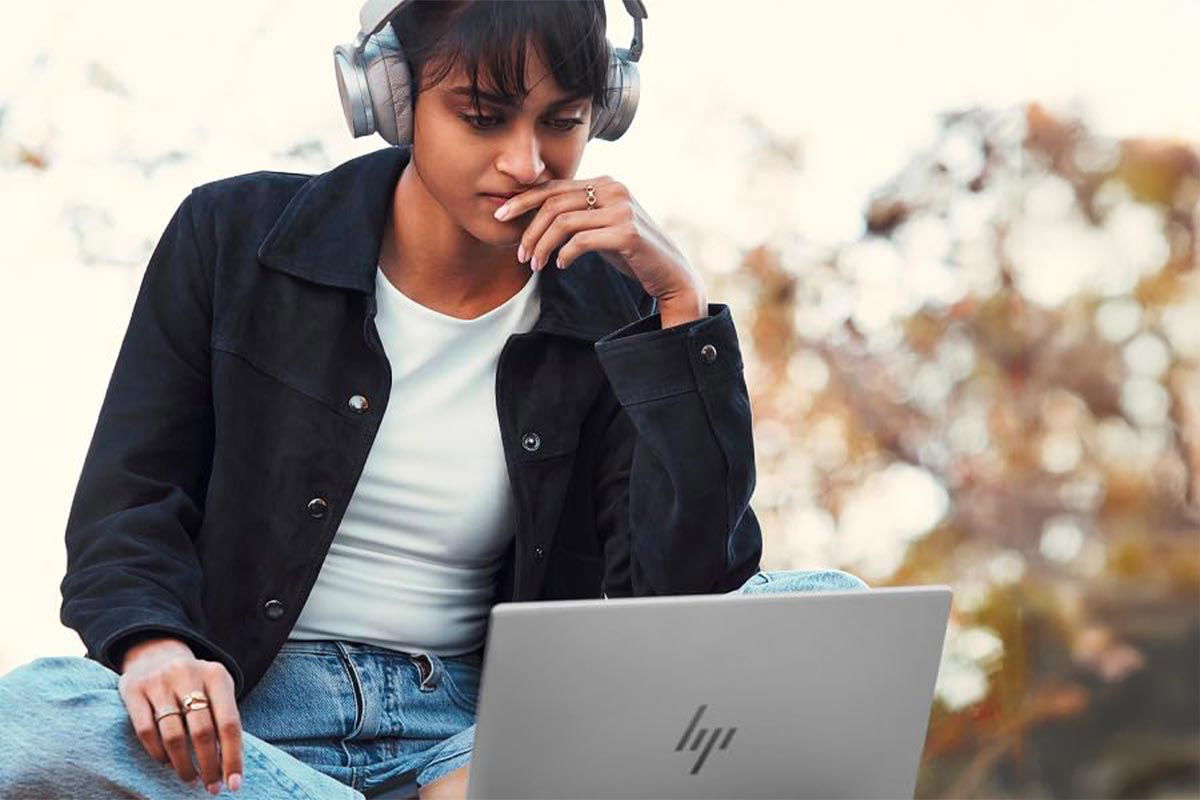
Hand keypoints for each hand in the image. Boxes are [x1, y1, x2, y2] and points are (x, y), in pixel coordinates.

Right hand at [118, 637, 242, 793]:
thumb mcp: (215, 690)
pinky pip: (146, 732)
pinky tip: (166, 762)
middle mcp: (188, 675)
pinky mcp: (133, 690)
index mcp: (216, 675)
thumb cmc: (194, 682)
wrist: (155, 654)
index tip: (233, 784)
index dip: (232, 757)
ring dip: (183, 764)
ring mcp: (159, 682)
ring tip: (190, 777)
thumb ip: (223, 719)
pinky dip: (158, 753)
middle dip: (208, 765)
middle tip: (211, 786)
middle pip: (202, 732)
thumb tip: (230, 765)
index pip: (229, 723)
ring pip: (173, 735)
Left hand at [495, 176, 704, 307]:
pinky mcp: (626, 232)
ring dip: (543, 246)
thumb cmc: (632, 253)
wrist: (670, 274)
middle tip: (519, 254)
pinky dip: (564, 255)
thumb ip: (579, 215)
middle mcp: (614, 189)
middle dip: (529, 230)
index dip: (523, 200)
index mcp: (606, 183)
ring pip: (563, 222)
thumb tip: (537, 215)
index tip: (501, 216)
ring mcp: (621, 209)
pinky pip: (580, 241)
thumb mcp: (602, 227)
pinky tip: (561, 266)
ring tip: (536, 265)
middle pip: (554, 203)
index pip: (554, 186)